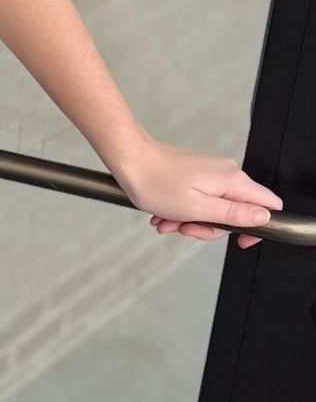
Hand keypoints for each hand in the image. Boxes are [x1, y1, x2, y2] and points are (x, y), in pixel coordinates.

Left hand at [113, 136, 281, 250]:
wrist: (131, 161)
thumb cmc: (156, 183)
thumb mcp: (198, 208)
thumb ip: (235, 214)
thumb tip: (264, 218)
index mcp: (232, 181)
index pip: (270, 205)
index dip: (260, 227)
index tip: (240, 241)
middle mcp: (227, 174)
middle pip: (238, 213)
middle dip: (210, 227)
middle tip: (186, 228)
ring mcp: (213, 174)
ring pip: (215, 210)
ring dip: (191, 221)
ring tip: (168, 221)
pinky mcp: (199, 176)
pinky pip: (200, 202)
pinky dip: (184, 212)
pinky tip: (165, 215)